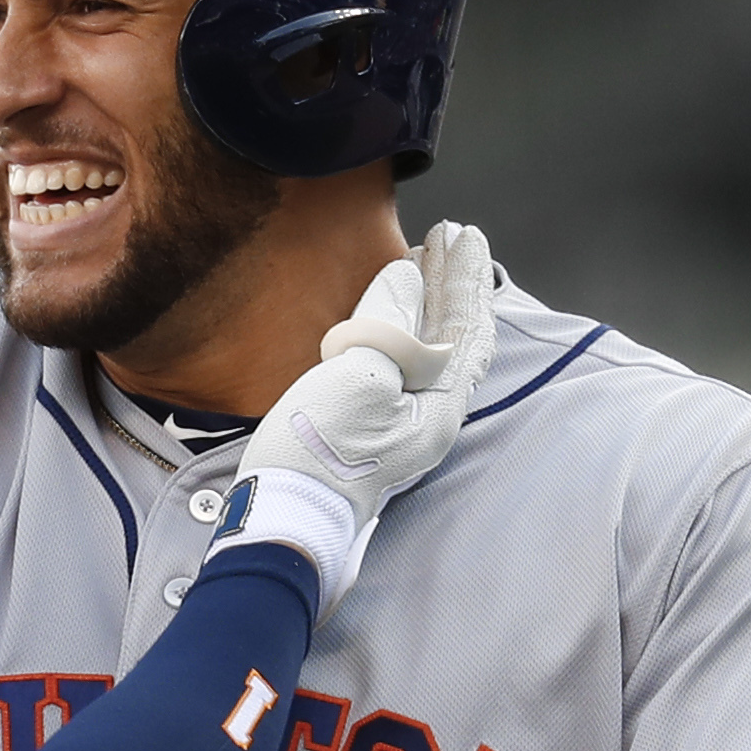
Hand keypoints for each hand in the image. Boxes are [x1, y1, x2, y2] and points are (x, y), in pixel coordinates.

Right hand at [228, 222, 497, 606]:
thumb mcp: (357, 379)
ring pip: (429, 347)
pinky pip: (403, 362)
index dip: (465, 276)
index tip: (461, 233)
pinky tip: (393, 314)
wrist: (284, 517)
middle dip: (452, 282)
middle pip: (454, 335)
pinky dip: (404, 326)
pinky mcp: (372, 426)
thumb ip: (391, 326)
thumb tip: (407, 280)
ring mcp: (402, 423)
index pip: (466, 326)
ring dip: (429, 300)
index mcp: (440, 405)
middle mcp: (431, 415)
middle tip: (449, 236)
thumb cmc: (318, 453)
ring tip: (425, 261)